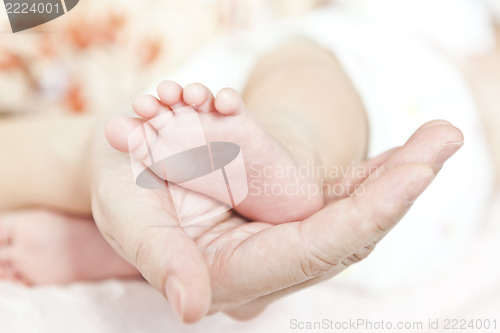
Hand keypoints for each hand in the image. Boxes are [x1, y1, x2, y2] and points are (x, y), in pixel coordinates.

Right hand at [90, 119, 462, 322]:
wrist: (125, 170)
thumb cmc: (123, 189)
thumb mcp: (130, 214)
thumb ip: (162, 258)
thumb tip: (192, 306)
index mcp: (231, 273)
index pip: (313, 251)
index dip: (365, 216)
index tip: (414, 178)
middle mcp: (265, 260)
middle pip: (347, 232)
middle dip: (397, 188)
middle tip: (442, 139)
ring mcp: (277, 237)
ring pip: (350, 215)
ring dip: (394, 177)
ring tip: (439, 138)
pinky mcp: (282, 213)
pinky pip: (338, 199)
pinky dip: (371, 177)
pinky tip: (404, 156)